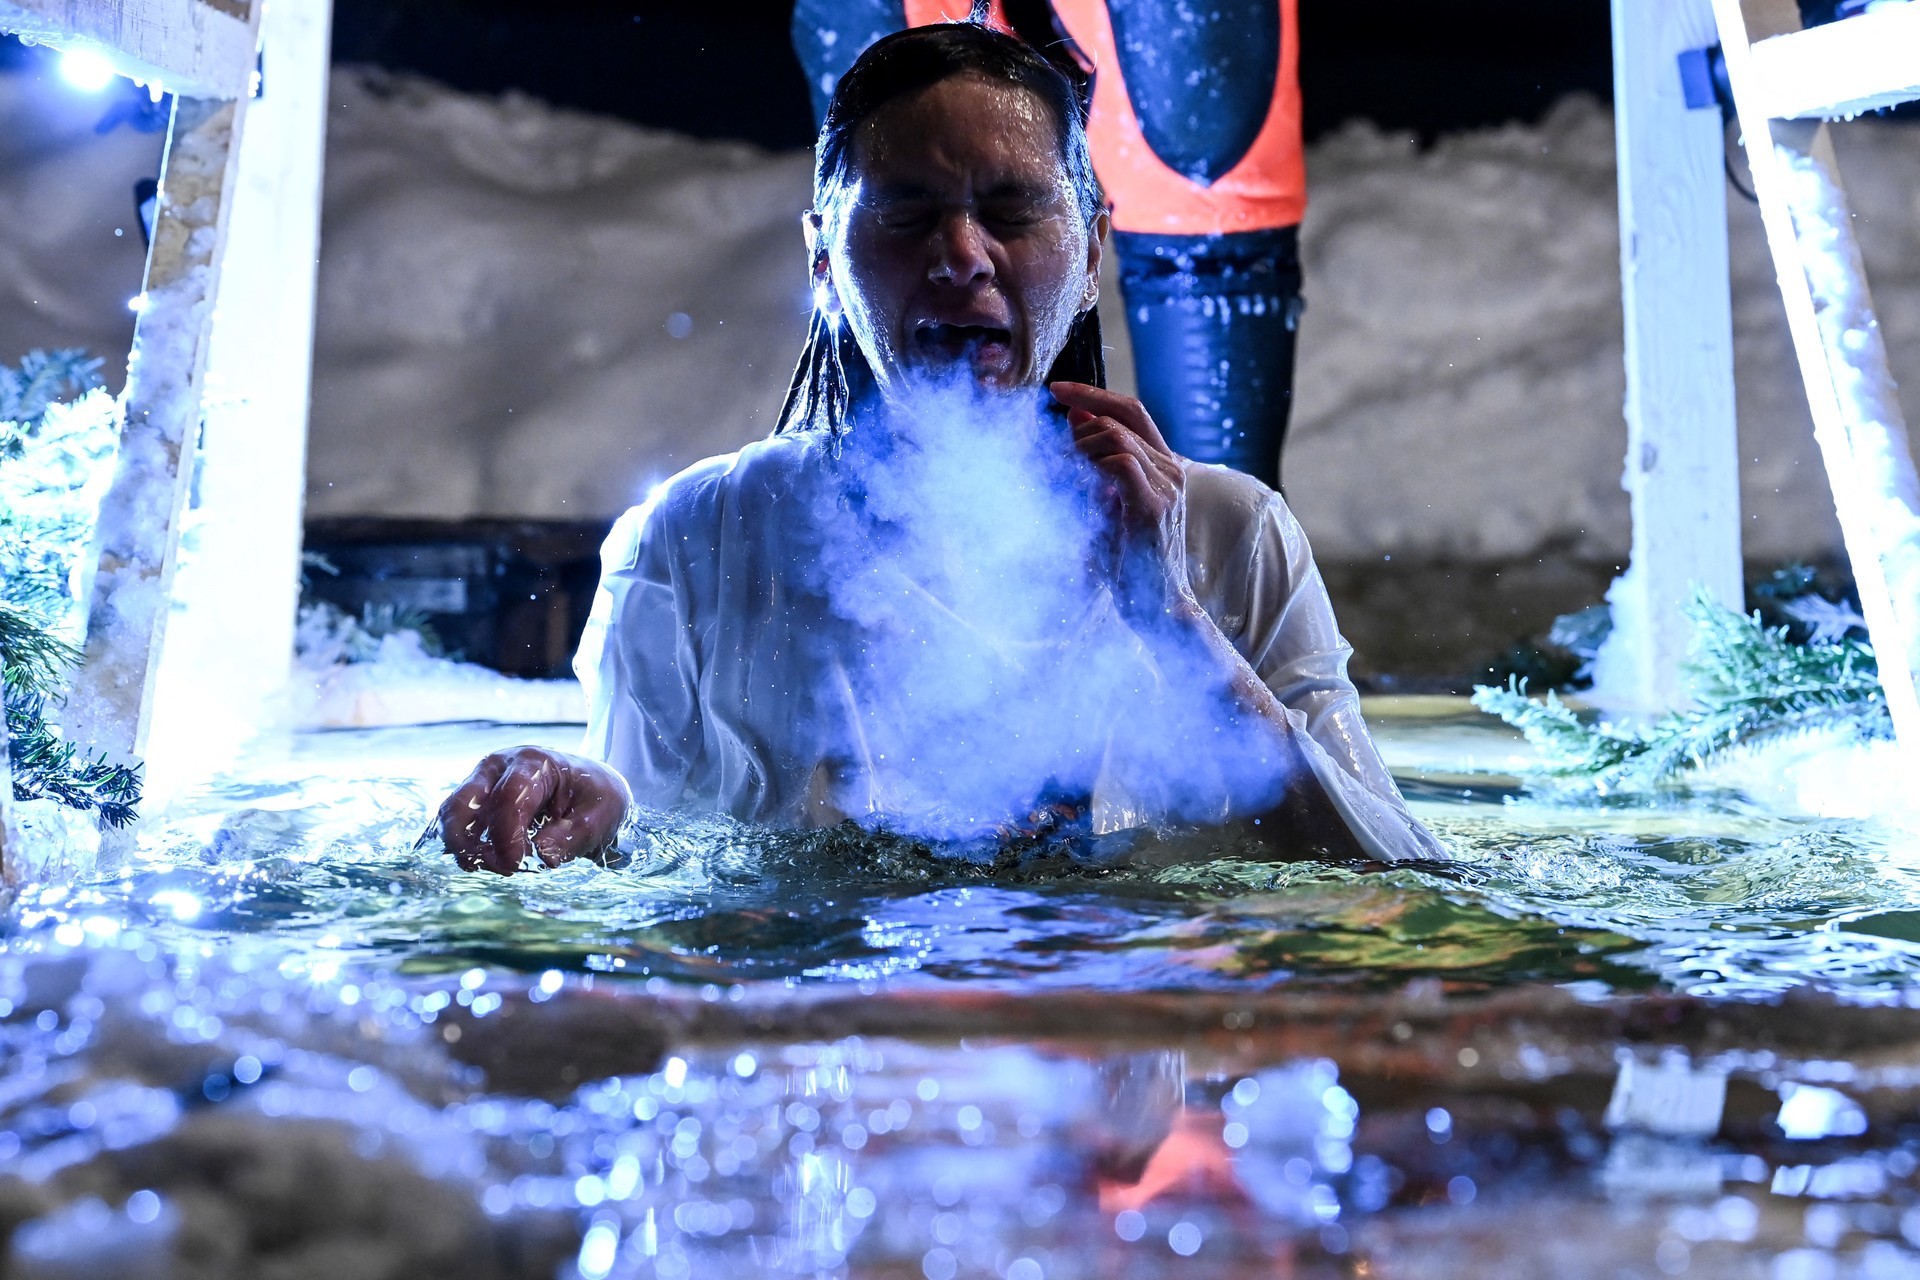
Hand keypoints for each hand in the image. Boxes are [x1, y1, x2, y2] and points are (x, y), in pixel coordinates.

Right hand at [435, 747, 630, 875]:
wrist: (592, 789)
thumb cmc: (596, 798)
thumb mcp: (600, 816)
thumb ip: (572, 836)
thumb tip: (541, 854)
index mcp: (533, 763)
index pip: (507, 800)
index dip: (507, 838)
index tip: (515, 865)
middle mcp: (499, 766)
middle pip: (462, 803)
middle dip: (469, 843)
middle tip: (500, 869)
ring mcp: (484, 782)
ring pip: (452, 815)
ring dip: (465, 848)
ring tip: (497, 868)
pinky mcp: (478, 801)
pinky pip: (458, 825)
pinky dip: (466, 847)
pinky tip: (489, 863)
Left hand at [1050, 381, 1189, 619]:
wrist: (1158, 607)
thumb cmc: (1130, 563)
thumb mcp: (1106, 501)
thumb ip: (1095, 461)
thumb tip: (1073, 419)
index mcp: (1165, 466)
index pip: (1132, 411)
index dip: (1094, 394)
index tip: (1057, 390)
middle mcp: (1172, 470)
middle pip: (1122, 417)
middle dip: (1080, 416)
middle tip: (1054, 437)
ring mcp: (1167, 486)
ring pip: (1117, 436)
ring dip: (1081, 446)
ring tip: (1067, 472)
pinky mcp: (1154, 506)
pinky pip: (1120, 463)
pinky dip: (1093, 464)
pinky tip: (1081, 484)